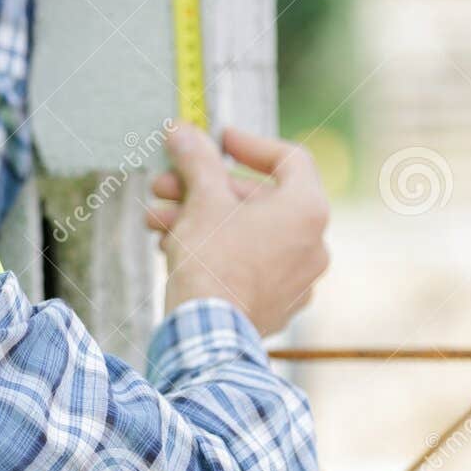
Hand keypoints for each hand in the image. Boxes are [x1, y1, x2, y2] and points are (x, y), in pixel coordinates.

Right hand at [145, 124, 331, 335]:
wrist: (208, 339)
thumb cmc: (213, 264)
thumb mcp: (202, 200)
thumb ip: (197, 160)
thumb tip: (183, 131)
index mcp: (308, 211)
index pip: (290, 159)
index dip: (250, 144)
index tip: (218, 140)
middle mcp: (314, 244)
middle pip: (259, 199)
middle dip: (206, 188)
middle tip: (166, 184)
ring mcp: (298, 279)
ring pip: (247, 233)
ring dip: (201, 219)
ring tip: (156, 219)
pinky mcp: (277, 305)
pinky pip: (247, 264)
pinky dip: (215, 250)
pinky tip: (174, 247)